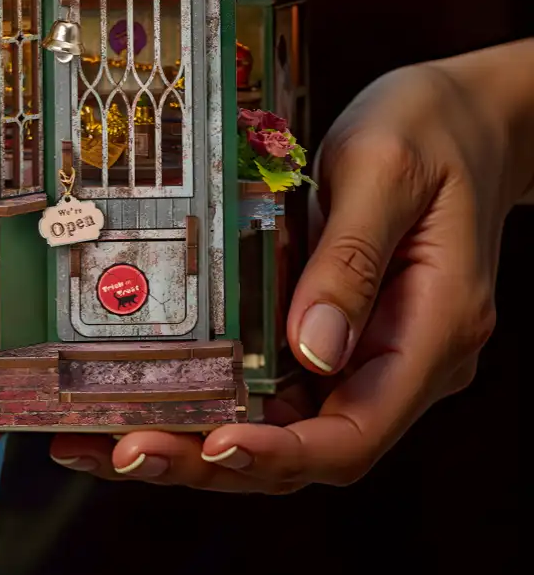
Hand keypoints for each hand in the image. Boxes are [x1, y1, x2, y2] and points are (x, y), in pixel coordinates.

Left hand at [48, 44, 533, 491]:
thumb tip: (312, 346)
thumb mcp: (383, 171)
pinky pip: (276, 386)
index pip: (357, 432)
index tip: (216, 444)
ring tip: (111, 442)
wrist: (464, 114)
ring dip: (199, 442)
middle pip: (307, 447)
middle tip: (128, 450)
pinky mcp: (336, 334)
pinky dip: (213, 400)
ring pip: (283, 427)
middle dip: (214, 461)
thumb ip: (350, 260)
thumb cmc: (430, 129)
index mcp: (433, 330)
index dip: (283, 453)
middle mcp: (403, 361)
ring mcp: (368, 352)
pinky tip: (149, 396)